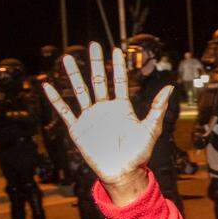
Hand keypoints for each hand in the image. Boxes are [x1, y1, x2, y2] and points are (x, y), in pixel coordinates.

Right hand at [42, 42, 173, 204]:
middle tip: (93, 45)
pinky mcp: (78, 128)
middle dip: (95, 63)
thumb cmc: (139, 153)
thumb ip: (158, 108)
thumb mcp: (151, 128)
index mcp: (122, 107)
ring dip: (73, 75)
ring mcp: (91, 117)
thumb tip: (170, 87)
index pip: (119, 82)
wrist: (123, 172)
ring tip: (67, 58)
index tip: (116, 49)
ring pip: (80, 91)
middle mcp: (105, 109)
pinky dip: (56, 99)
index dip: (117, 66)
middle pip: (99, 81)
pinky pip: (65, 111)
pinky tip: (47, 86)